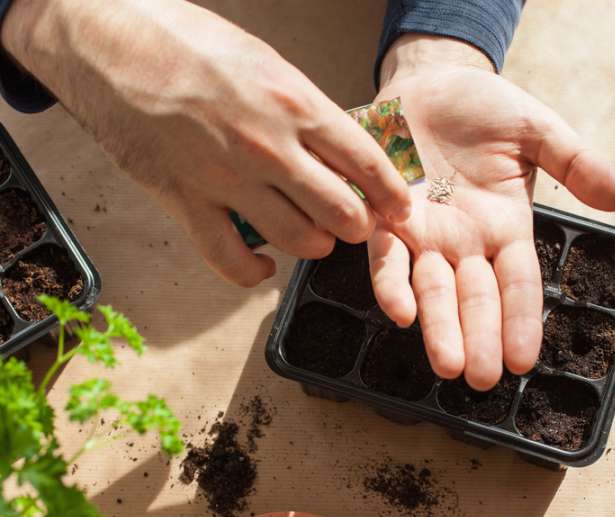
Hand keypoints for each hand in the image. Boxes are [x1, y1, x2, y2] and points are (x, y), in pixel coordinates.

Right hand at [2, 0, 410, 285]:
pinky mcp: (187, 203)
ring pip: (298, 241)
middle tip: (353, 223)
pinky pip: (232, 262)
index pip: (365, 163)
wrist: (108, 39)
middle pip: (341, 213)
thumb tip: (337, 150)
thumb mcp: (265, 62)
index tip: (400, 211)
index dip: (391, 195)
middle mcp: (269, 146)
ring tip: (312, 236)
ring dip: (314, 245)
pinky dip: (254, 273)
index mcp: (294, 103)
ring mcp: (227, 179)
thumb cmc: (187, 43)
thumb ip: (304, 112)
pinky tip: (264, 266)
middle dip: (357, 226)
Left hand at [370, 36, 614, 388]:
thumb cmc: (485, 109)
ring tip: (448, 364)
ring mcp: (425, 235)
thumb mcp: (537, 130)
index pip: (517, 285)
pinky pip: (387, 258)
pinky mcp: (387, 219)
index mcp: (505, 229)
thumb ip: (575, 162)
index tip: (523, 361)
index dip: (520, 322)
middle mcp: (465, 243)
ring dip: (438, 327)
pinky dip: (392, 283)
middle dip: (478, 338)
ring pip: (433, 290)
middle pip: (475, 299)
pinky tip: (400, 312)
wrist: (430, 82)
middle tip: (480, 380)